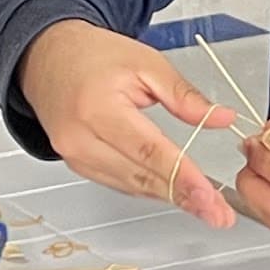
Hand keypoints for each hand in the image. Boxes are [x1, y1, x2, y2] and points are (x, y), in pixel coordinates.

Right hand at [18, 21, 236, 227]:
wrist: (48, 57)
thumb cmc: (93, 56)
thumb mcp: (147, 63)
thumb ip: (185, 96)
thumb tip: (222, 119)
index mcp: (98, 108)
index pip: (148, 150)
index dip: (182, 176)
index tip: (209, 197)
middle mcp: (80, 137)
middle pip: (141, 175)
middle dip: (184, 197)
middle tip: (219, 214)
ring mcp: (75, 154)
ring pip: (132, 185)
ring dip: (170, 197)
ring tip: (207, 208)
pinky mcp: (76, 163)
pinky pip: (119, 182)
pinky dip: (149, 188)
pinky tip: (174, 192)